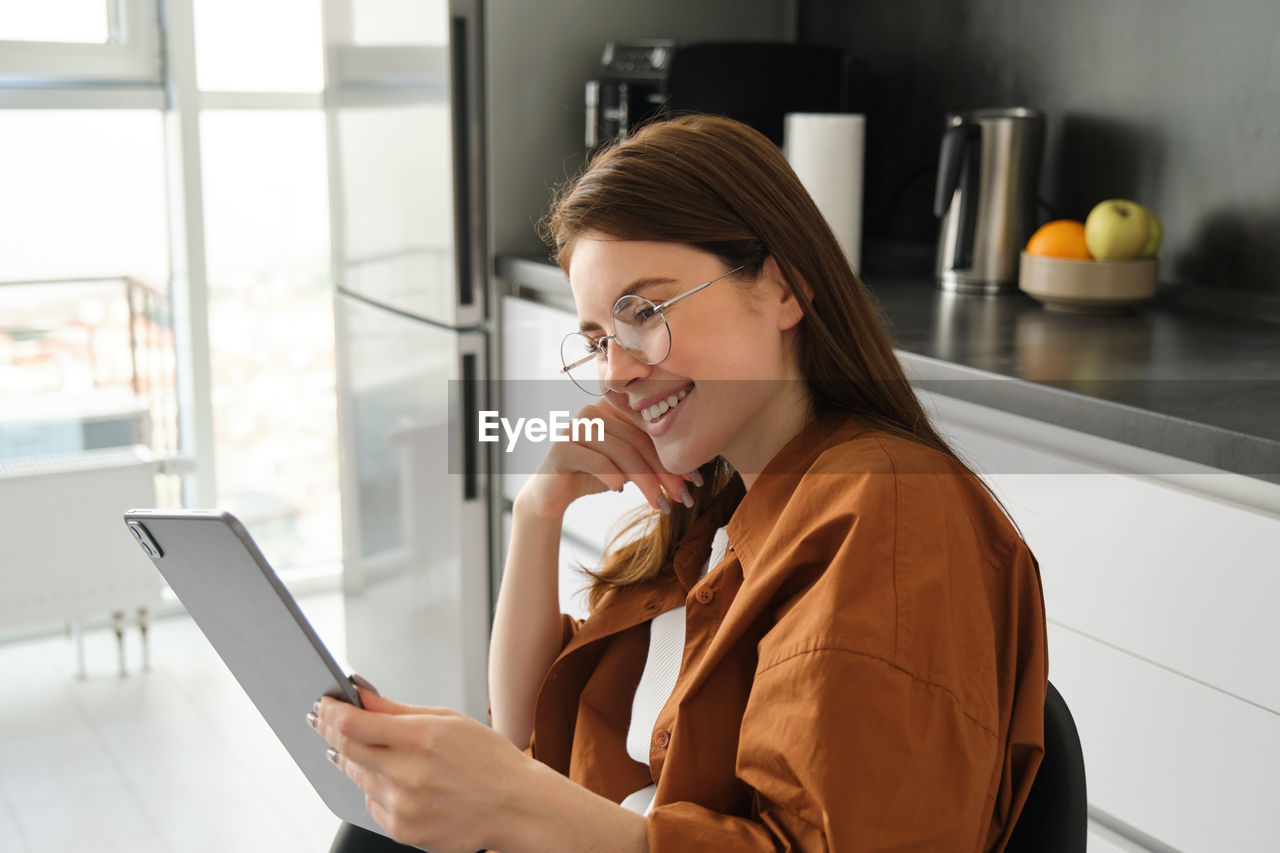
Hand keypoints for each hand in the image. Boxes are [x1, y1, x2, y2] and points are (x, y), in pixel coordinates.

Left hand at [311, 687, 531, 852]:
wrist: (516, 807)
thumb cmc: (488, 760)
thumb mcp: (449, 720)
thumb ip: (397, 710)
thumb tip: (360, 694)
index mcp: (422, 739)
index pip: (354, 725)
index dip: (330, 712)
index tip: (322, 704)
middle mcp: (408, 775)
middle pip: (346, 750)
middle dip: (330, 732)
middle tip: (322, 720)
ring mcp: (403, 806)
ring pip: (357, 778)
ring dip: (355, 761)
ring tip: (373, 750)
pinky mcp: (403, 831)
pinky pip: (372, 805)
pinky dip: (376, 790)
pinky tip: (399, 782)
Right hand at [515, 400, 692, 519]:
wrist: (553, 494)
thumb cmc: (595, 477)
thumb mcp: (628, 466)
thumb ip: (651, 460)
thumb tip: (691, 473)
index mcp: (612, 408)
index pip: (650, 429)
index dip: (674, 454)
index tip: (695, 480)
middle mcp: (593, 411)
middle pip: (637, 441)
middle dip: (664, 472)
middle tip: (683, 498)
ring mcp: (574, 426)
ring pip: (621, 452)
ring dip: (646, 481)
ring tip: (661, 504)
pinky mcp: (560, 446)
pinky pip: (595, 460)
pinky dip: (611, 476)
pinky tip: (621, 491)